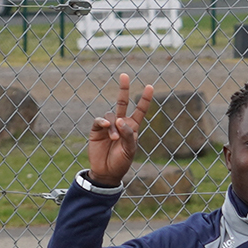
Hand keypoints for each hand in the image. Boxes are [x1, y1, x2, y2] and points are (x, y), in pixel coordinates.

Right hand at [87, 73, 153, 187]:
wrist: (106, 172)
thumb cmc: (121, 162)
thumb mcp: (129, 151)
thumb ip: (128, 135)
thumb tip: (120, 120)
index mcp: (132, 128)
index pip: (140, 110)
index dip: (145, 99)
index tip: (150, 87)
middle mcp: (121, 123)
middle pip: (122, 102)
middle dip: (124, 89)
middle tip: (125, 75)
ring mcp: (108, 125)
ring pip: (111, 115)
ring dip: (113, 126)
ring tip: (114, 139)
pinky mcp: (97, 130)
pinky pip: (100, 120)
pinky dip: (103, 122)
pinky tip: (105, 126)